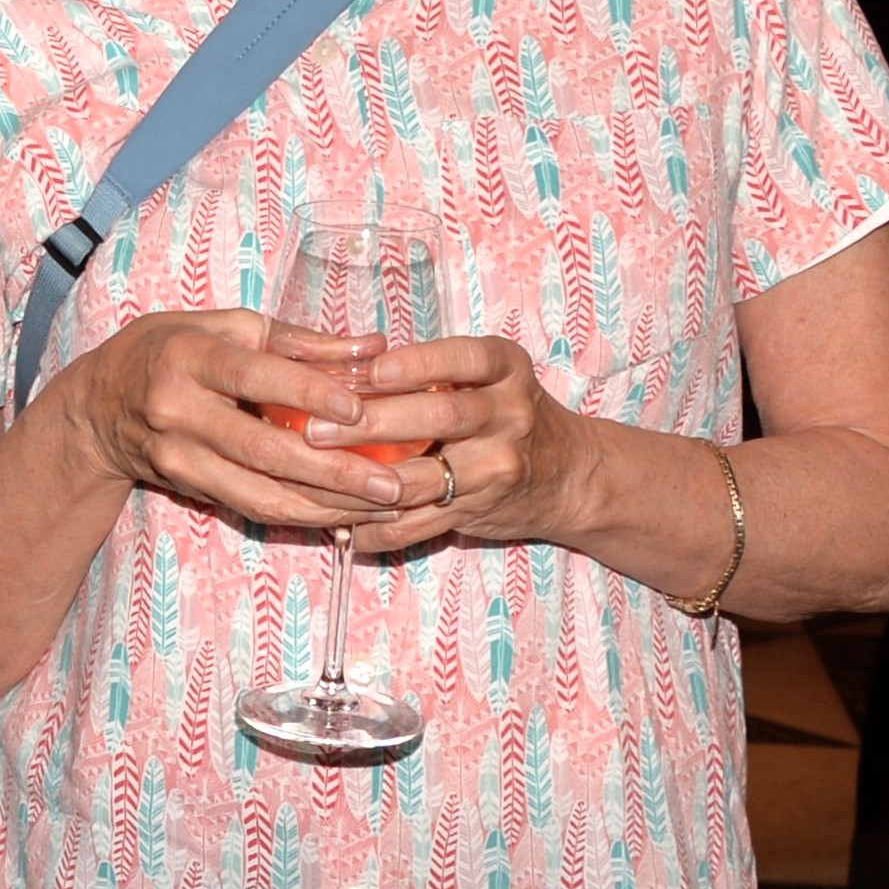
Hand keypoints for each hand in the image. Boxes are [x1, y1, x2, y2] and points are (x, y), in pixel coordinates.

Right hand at [59, 310, 410, 531]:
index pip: (255, 376)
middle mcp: (179, 412)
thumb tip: (373, 346)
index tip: (361, 410)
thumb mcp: (224, 326)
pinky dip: (304, 516)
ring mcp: (180, 458)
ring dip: (329, 506)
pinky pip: (253, 508)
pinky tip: (349, 517)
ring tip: (386, 508)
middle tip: (395, 483)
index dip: (309, 392)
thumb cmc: (169, 350)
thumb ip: (298, 340)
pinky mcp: (188, 489)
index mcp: (189, 358)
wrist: (98, 407)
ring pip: (262, 492)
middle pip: (264, 449)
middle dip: (335, 472)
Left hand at [310, 332, 599, 557]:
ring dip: (365, 483)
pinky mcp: (481, 510)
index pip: (463, 359)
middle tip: (316, 429)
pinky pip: (423, 524)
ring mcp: (498, 467)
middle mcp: (509, 415)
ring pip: (426, 478)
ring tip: (316, 478)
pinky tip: (343, 526)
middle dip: (373, 423)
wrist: (571, 475)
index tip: (369, 370)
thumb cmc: (506, 412)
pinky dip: (380, 528)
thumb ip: (432, 370)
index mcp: (504, 369)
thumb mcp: (488, 376)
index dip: (416, 365)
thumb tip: (341, 365)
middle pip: (440, 417)